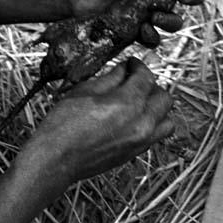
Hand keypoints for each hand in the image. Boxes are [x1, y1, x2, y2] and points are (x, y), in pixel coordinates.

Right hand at [34, 58, 174, 180]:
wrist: (55, 159)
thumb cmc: (63, 126)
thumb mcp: (84, 91)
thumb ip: (110, 78)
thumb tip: (123, 70)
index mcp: (128, 103)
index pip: (146, 77)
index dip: (138, 66)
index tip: (131, 64)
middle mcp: (141, 123)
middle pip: (164, 97)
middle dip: (151, 85)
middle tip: (134, 80)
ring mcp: (141, 141)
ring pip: (167, 119)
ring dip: (157, 107)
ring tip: (139, 101)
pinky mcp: (135, 153)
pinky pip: (157, 135)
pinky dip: (152, 124)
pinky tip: (133, 118)